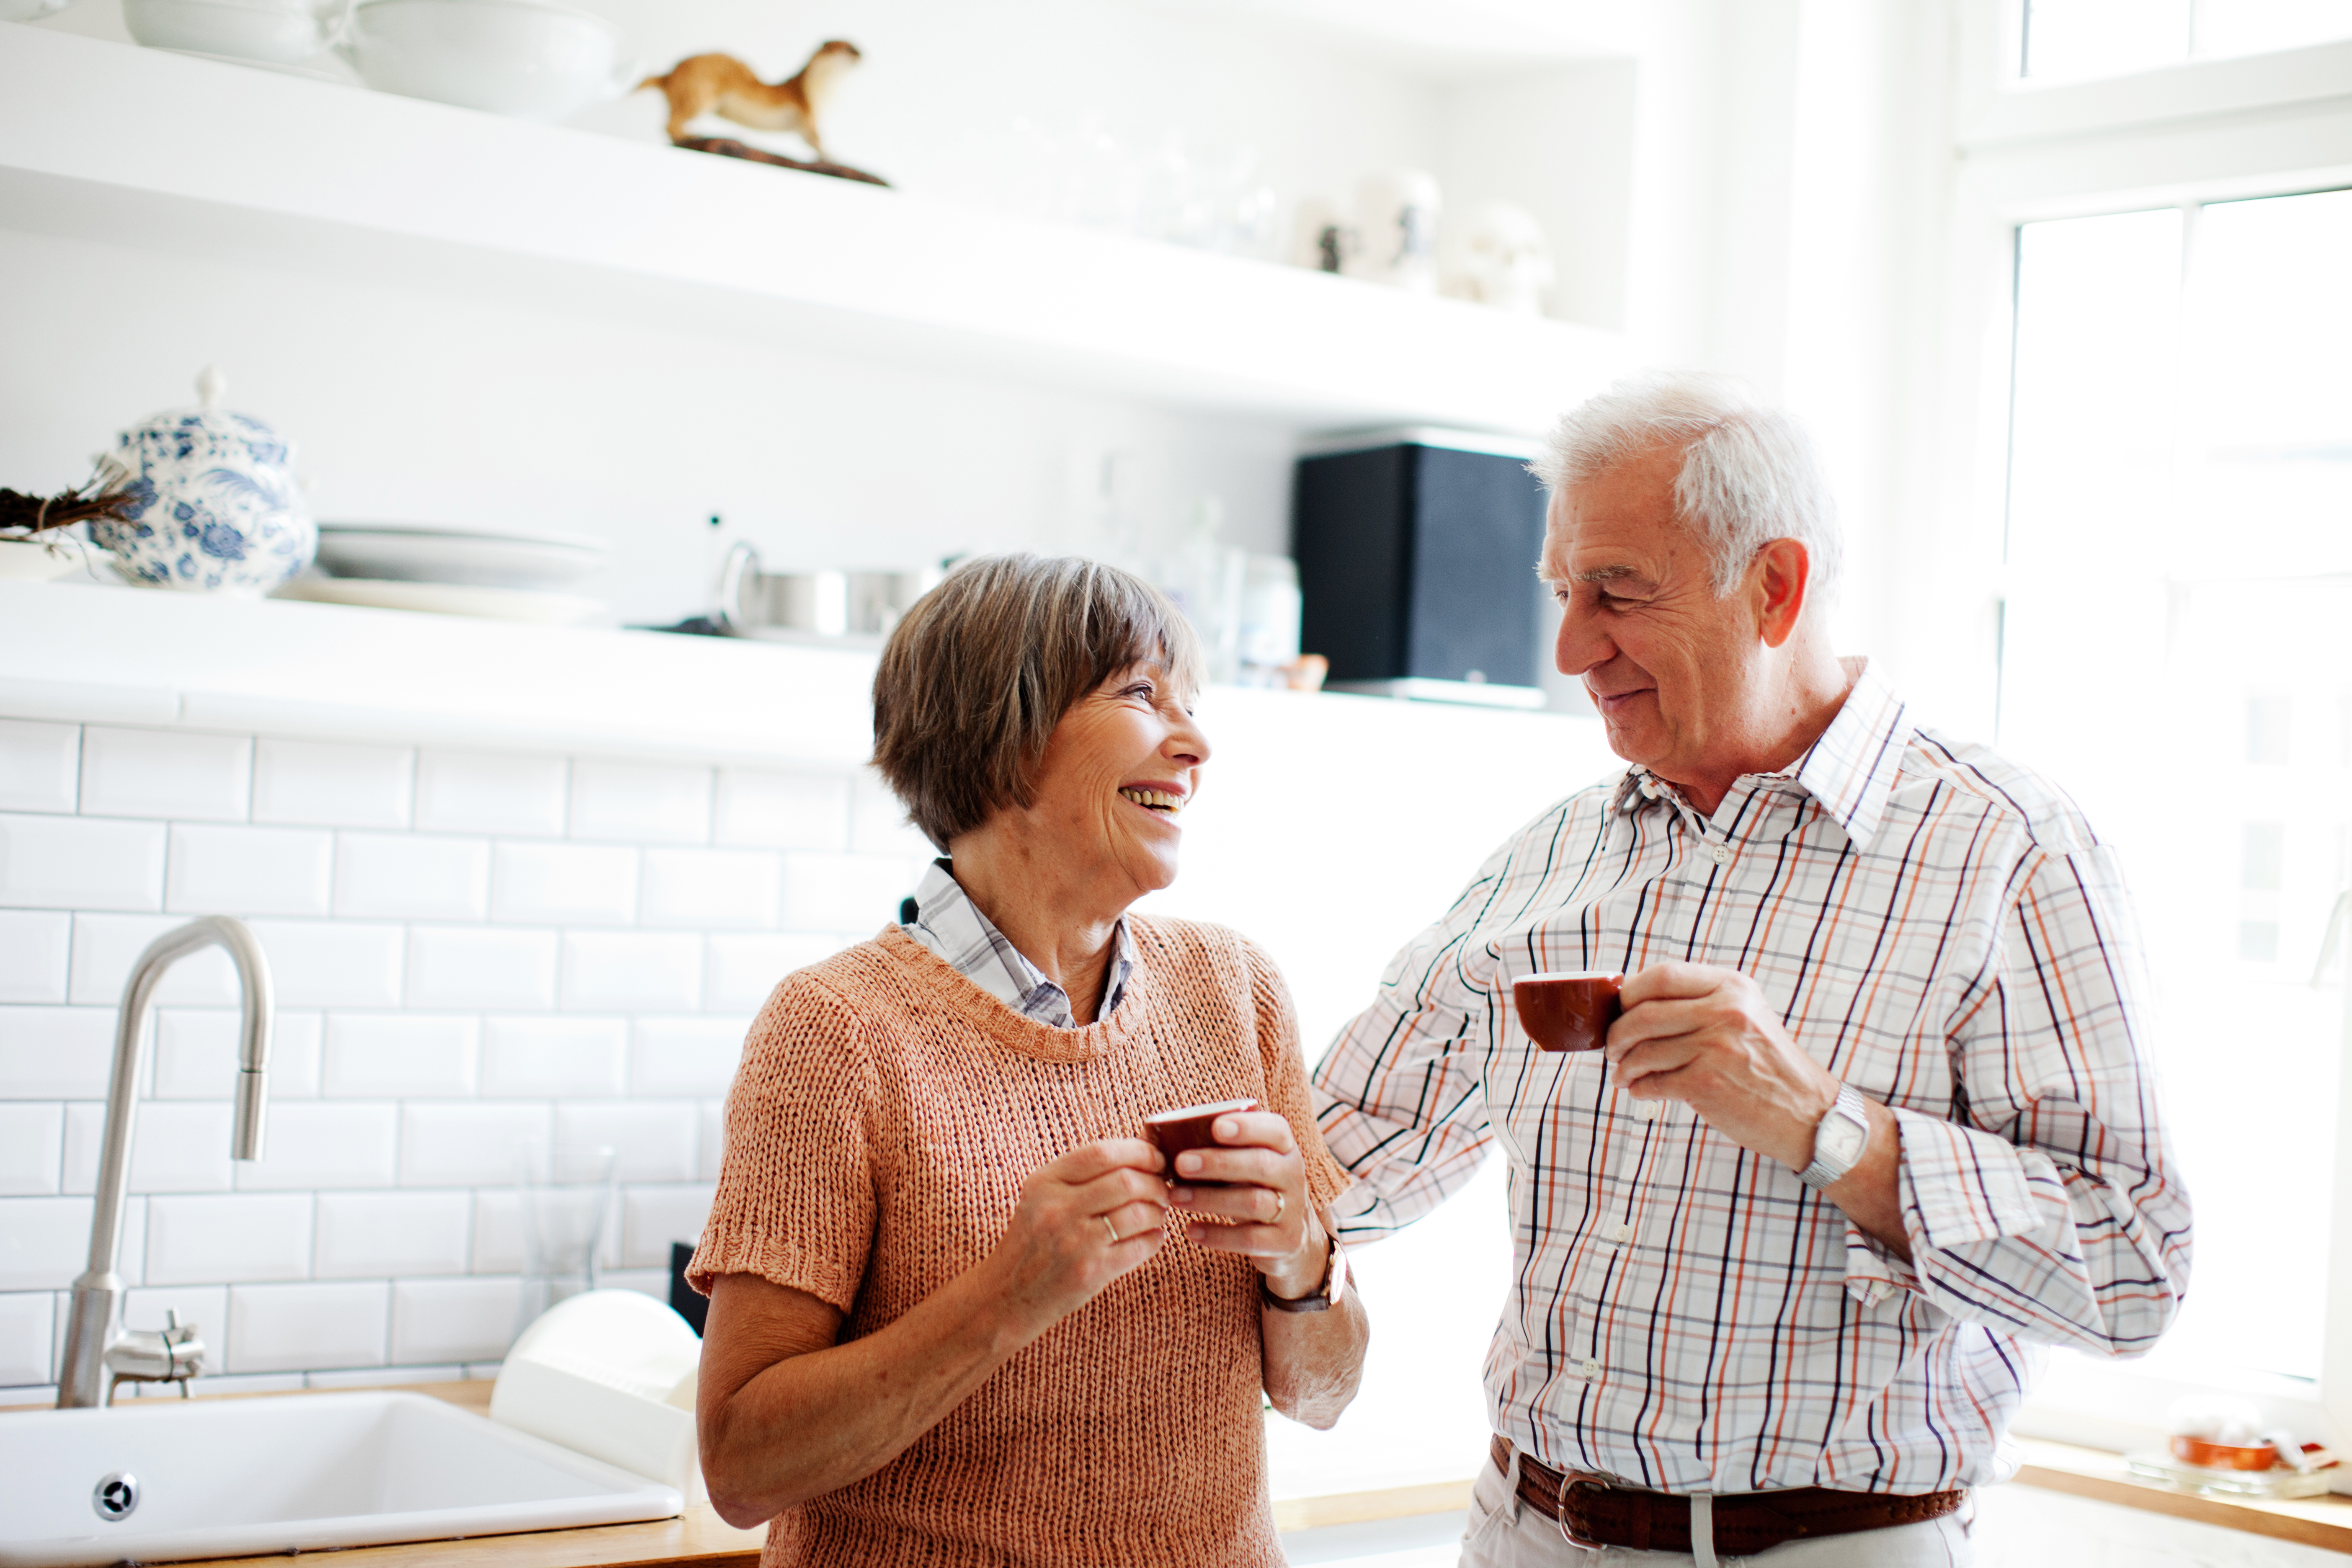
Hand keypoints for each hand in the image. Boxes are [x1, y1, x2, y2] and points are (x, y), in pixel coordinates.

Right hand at [982, 1139, 1169, 1333]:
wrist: (1006, 1296)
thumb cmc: (1032, 1242)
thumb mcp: (1041, 1197)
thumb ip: (1081, 1174)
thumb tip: (1140, 1152)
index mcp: (1044, 1182)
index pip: (1102, 1152)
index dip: (1139, 1152)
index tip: (1155, 1158)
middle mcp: (1057, 1208)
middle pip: (1127, 1180)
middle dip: (1155, 1183)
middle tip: (1162, 1189)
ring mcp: (1075, 1241)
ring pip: (1139, 1212)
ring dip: (1158, 1211)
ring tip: (1156, 1214)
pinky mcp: (1091, 1272)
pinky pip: (1141, 1246)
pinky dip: (1155, 1238)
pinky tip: (1150, 1237)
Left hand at [1165, 1110, 1322, 1297]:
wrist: (1289, 1233)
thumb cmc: (1251, 1184)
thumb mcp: (1244, 1162)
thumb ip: (1218, 1147)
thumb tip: (1161, 1136)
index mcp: (1284, 1147)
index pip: (1274, 1129)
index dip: (1247, 1127)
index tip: (1215, 1127)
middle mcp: (1293, 1175)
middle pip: (1261, 1165)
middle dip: (1219, 1163)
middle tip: (1181, 1163)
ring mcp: (1292, 1210)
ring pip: (1253, 1202)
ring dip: (1210, 1199)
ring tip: (1176, 1197)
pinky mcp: (1285, 1241)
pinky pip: (1249, 1239)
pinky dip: (1217, 1235)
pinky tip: (1191, 1230)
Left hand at [1606, 961, 1838, 1169]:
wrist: (1807, 1113)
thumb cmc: (1766, 1065)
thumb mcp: (1744, 1015)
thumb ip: (1698, 1002)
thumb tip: (1632, 1001)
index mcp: (1732, 987)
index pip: (1662, 975)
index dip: (1630, 993)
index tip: (1619, 1010)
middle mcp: (1725, 1011)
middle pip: (1644, 1013)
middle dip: (1617, 1033)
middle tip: (1611, 1049)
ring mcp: (1716, 1048)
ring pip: (1643, 1050)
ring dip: (1624, 1066)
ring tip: (1623, 1074)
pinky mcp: (1707, 1084)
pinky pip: (1653, 1081)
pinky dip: (1638, 1087)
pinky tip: (1640, 1090)